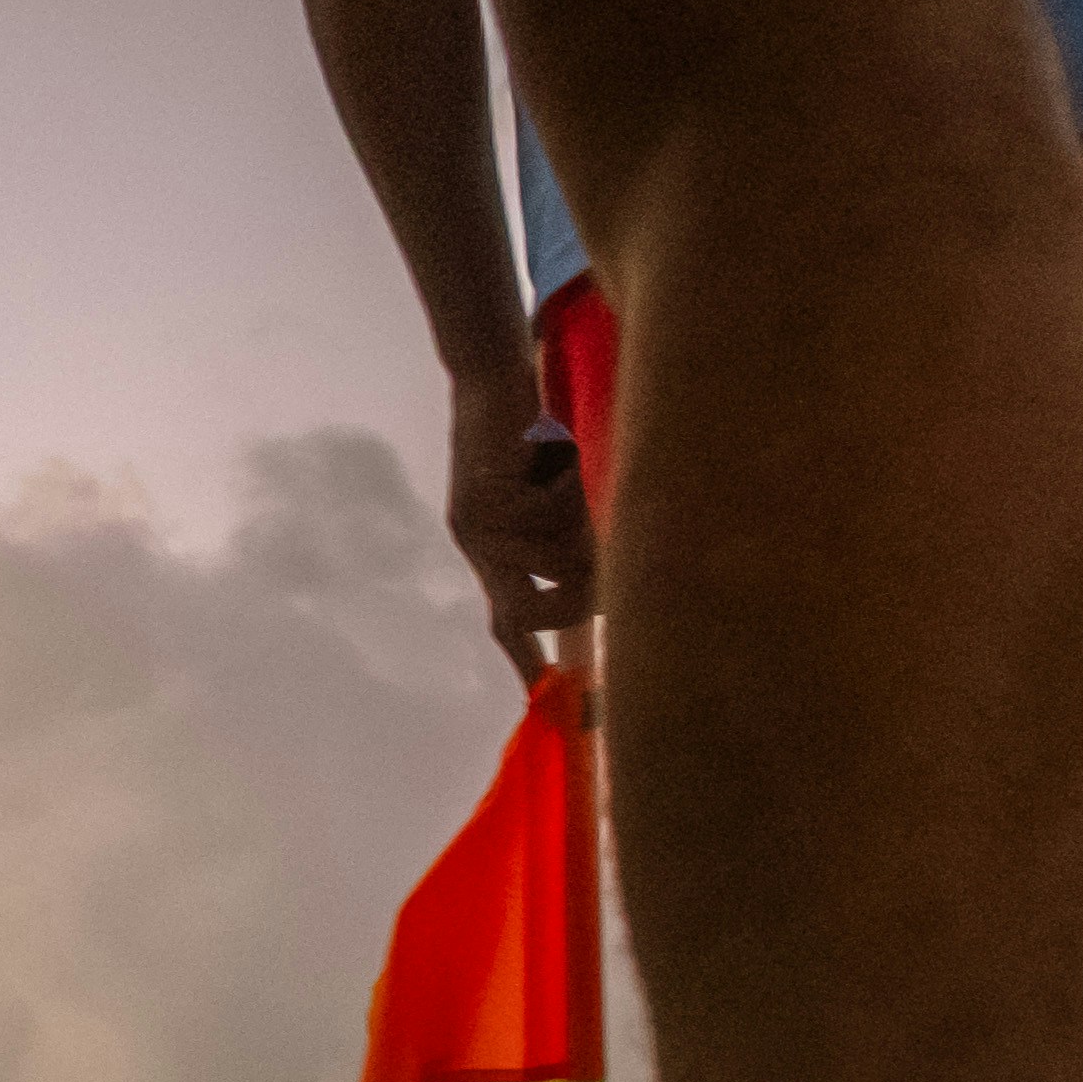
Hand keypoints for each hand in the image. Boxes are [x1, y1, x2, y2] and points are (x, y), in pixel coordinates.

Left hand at [438, 367, 599, 674]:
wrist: (490, 375)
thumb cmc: (531, 436)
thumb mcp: (555, 497)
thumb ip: (572, 542)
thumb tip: (609, 590)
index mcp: (492, 552)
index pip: (508, 622)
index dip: (530, 663)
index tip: (558, 706)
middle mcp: (476, 545)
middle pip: (531, 612)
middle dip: (574, 596)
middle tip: (596, 557)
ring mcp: (473, 525)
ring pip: (553, 560)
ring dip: (578, 521)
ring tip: (569, 474)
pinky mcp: (478, 498)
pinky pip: (547, 518)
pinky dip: (567, 488)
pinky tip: (554, 456)